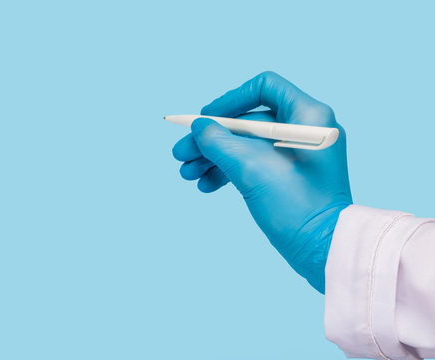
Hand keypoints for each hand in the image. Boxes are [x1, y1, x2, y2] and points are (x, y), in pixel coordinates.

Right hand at [172, 71, 351, 292]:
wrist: (324, 252)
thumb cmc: (298, 207)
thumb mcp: (252, 169)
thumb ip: (220, 142)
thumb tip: (199, 128)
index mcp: (307, 116)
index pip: (263, 87)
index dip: (230, 99)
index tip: (206, 119)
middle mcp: (304, 129)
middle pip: (247, 121)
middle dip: (211, 138)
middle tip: (181, 154)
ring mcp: (297, 154)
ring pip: (246, 145)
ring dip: (214, 157)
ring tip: (187, 174)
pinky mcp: (289, 175)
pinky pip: (253, 163)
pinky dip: (229, 171)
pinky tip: (206, 185)